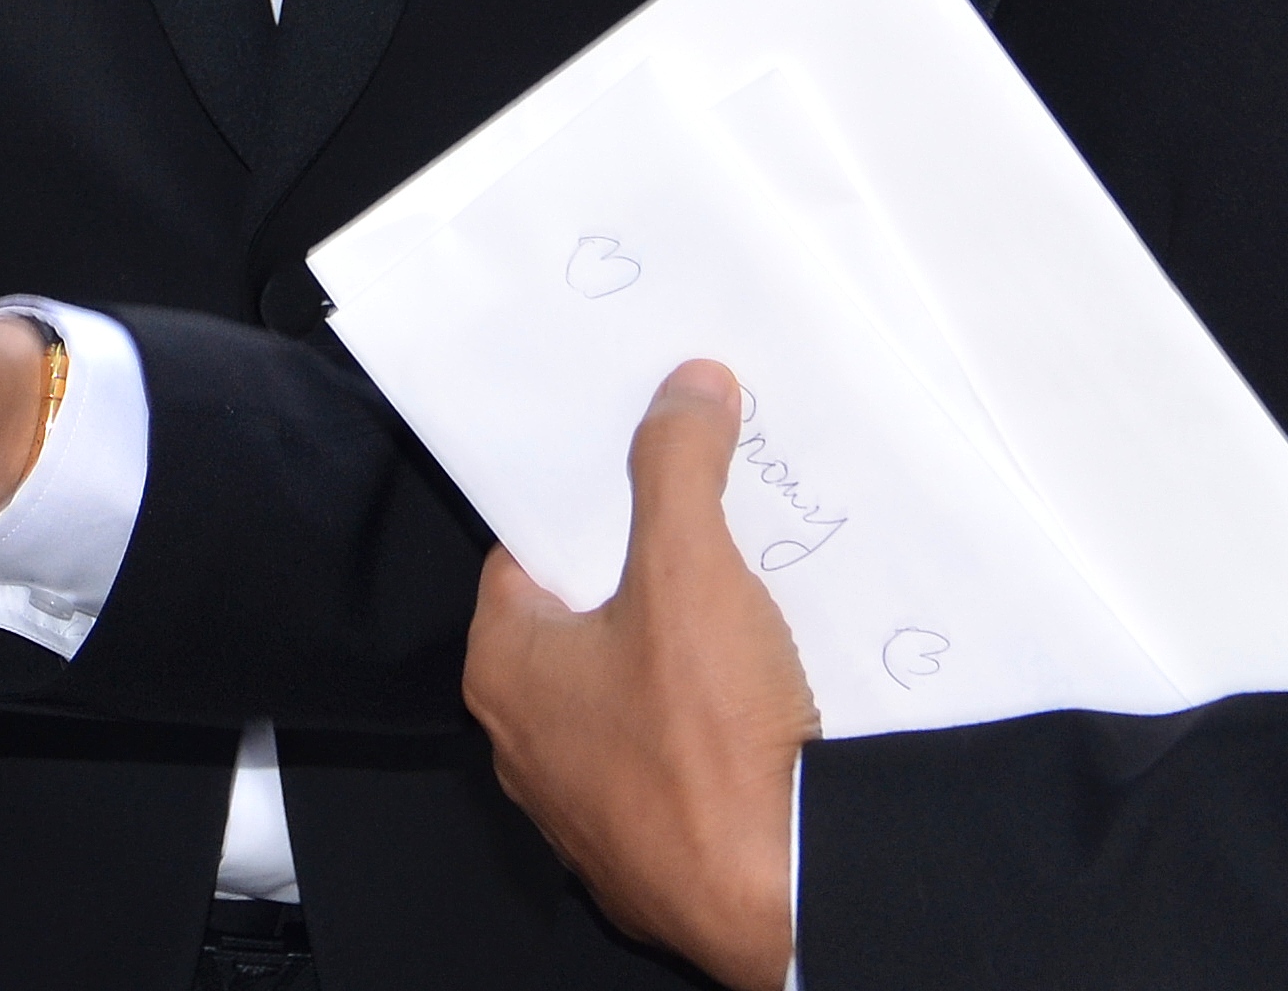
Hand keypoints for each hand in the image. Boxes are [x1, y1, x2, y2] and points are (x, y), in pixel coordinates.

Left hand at [462, 359, 816, 990]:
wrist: (781, 899)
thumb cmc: (707, 747)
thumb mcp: (692, 571)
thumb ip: (678, 466)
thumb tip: (687, 388)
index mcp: (506, 667)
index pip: (532, 553)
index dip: (589, 507)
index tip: (640, 474)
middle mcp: (528, 742)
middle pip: (586, 620)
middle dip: (647, 574)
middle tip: (709, 529)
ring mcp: (587, 806)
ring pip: (631, 692)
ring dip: (684, 653)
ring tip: (748, 606)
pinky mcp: (651, 848)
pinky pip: (675, 758)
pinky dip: (711, 725)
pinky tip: (765, 699)